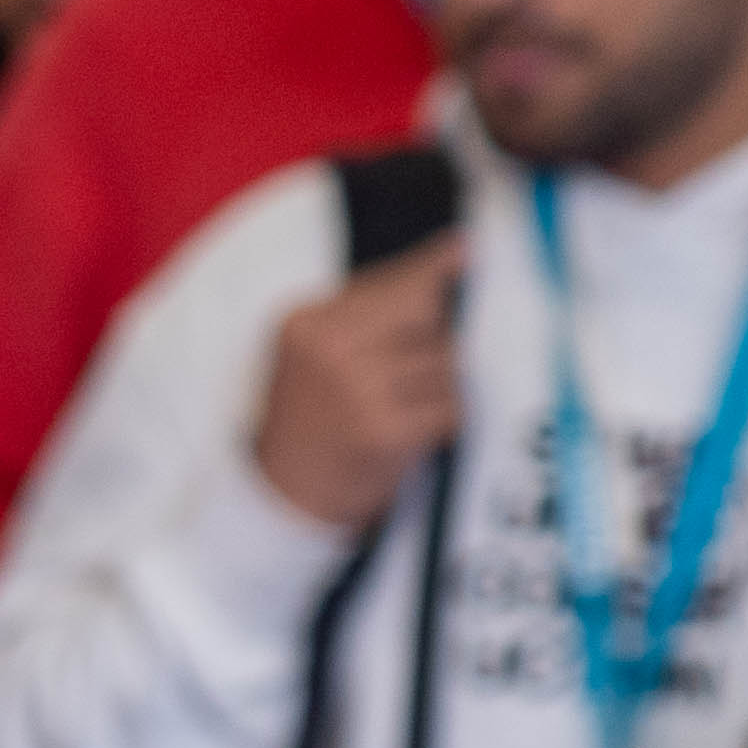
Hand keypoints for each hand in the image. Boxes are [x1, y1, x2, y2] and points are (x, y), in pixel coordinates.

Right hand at [253, 231, 465, 529]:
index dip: (431, 268)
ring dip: (439, 387)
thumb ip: (372, 308)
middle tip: (408, 373)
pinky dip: (444, 421)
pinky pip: (450, 407)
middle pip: (424, 316)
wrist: (282, 499)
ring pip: (444, 362)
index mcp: (306, 322)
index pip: (385, 282)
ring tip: (400, 410)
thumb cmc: (310, 420)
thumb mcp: (315, 353)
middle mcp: (328, 348)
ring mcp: (356, 389)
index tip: (465, 249)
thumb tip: (456, 253)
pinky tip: (413, 434)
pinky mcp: (384, 431)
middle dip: (432, 340)